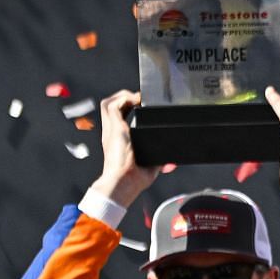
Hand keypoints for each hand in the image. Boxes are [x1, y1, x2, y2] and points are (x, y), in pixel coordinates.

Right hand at [89, 90, 159, 208]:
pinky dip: (124, 98)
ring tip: (137, 97)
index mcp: (118, 140)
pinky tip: (136, 99)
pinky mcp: (114, 128)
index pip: (118, 118)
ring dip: (123, 96)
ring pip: (109, 103)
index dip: (128, 109)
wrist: (124, 182)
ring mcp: (111, 129)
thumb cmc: (134, 179)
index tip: (142, 106)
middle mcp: (112, 133)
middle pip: (111, 107)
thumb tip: (171, 161)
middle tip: (140, 100)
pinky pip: (112, 105)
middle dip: (125, 99)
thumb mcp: (150, 165)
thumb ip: (158, 160)